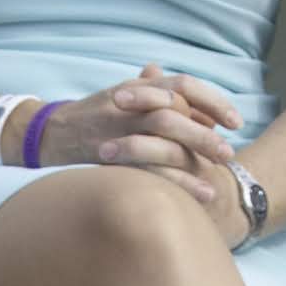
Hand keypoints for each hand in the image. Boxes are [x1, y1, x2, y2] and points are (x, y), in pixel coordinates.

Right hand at [37, 67, 240, 174]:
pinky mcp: (104, 159)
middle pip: (174, 114)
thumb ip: (165, 97)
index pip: (183, 85)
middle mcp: (129, 106)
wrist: (50, 133)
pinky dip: (165, 185)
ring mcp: (115, 132)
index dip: (212, 100)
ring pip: (158, 144)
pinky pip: (139, 172)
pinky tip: (187, 200)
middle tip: (229, 155)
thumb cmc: (98, 114)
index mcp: (139, 87)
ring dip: (188, 166)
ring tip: (213, 188)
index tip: (235, 120)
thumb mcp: (129, 95)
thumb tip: (201, 107)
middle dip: (204, 136)